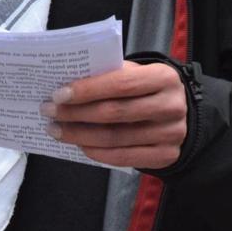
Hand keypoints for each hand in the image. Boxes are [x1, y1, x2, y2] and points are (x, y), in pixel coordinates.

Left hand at [40, 60, 187, 168]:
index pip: (120, 83)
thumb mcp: (137, 73)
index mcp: (163, 77)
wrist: (182, 113)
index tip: (59, 94)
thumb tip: (68, 84)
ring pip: (115, 137)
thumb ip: (110, 74)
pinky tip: (79, 145)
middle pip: (114, 113)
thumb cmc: (148, 89)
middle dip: (75, 113)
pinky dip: (96, 152)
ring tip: (57, 130)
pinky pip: (123, 157)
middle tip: (49, 111)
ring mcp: (170, 134)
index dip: (87, 90)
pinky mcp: (166, 156)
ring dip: (79, 135)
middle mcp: (171, 106)